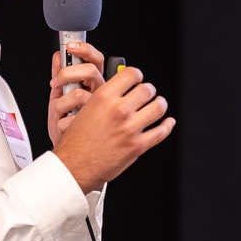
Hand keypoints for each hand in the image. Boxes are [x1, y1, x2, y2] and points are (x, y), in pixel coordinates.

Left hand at [47, 41, 105, 145]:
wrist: (73, 157)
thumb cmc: (71, 127)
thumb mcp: (61, 98)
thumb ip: (60, 78)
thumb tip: (56, 57)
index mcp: (96, 85)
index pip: (96, 60)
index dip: (85, 50)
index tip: (70, 46)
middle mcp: (101, 95)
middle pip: (91, 71)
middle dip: (67, 73)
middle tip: (57, 83)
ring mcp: (99, 111)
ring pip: (80, 94)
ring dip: (61, 102)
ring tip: (60, 111)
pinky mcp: (94, 126)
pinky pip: (73, 117)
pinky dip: (61, 121)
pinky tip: (63, 125)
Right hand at [51, 62, 174, 193]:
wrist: (73, 166)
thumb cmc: (75, 141)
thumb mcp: (84, 109)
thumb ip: (104, 99)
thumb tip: (120, 91)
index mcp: (104, 97)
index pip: (132, 74)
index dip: (136, 75)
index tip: (137, 79)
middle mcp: (119, 110)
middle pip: (147, 89)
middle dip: (148, 90)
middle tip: (147, 93)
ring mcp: (130, 128)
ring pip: (158, 107)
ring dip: (160, 104)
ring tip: (158, 104)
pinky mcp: (138, 146)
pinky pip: (161, 132)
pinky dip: (167, 125)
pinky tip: (167, 122)